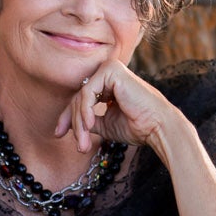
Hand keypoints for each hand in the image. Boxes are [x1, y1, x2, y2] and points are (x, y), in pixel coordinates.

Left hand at [56, 59, 183, 154]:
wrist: (157, 127)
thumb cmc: (138, 127)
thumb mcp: (106, 125)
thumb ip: (90, 120)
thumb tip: (71, 125)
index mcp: (108, 84)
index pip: (81, 99)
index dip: (68, 117)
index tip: (58, 134)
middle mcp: (108, 73)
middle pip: (78, 98)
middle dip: (75, 124)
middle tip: (80, 146)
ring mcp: (110, 69)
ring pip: (81, 97)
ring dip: (80, 122)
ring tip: (84, 142)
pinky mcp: (111, 70)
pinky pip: (87, 92)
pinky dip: (85, 111)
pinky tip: (89, 125)